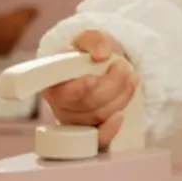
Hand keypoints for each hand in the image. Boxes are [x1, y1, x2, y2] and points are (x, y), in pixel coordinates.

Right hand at [41, 30, 136, 148]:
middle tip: (122, 66)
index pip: (62, 91)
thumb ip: (93, 40)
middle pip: (87, 103)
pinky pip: (98, 141)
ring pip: (98, 115)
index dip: (77, 88)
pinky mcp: (87, 134)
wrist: (99, 69)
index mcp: (52, 82)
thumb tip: (101, 55)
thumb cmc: (87, 56)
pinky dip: (111, 129)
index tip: (92, 79)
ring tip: (129, 77)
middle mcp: (58, 106)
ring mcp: (73, 122)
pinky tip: (121, 115)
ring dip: (120, 96)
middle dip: (112, 84)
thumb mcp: (88, 39)